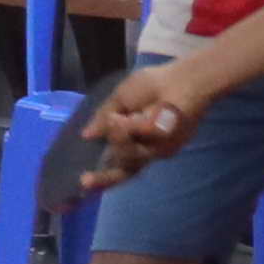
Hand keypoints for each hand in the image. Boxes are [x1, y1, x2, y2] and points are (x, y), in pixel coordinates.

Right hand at [74, 60, 206, 187]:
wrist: (181, 82)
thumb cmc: (154, 85)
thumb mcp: (120, 99)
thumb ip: (103, 117)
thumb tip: (86, 134)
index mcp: (132, 137)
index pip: (115, 161)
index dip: (100, 175)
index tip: (82, 181)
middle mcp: (144, 148)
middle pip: (122, 171)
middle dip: (103, 177)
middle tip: (85, 180)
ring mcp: (155, 151)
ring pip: (125, 157)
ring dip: (119, 136)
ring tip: (124, 117)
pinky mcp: (166, 149)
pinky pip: (139, 147)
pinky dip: (134, 129)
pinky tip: (140, 116)